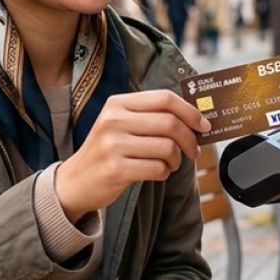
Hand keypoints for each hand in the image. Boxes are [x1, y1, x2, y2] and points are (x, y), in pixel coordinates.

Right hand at [55, 90, 208, 221]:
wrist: (75, 181)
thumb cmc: (107, 152)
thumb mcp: (121, 125)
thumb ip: (151, 117)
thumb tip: (195, 118)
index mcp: (117, 104)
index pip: (164, 98)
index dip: (190, 111)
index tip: (203, 125)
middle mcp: (113, 120)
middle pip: (170, 123)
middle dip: (189, 139)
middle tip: (192, 151)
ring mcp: (113, 144)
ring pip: (167, 148)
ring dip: (176, 160)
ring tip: (168, 164)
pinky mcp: (116, 169)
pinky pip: (158, 169)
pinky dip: (165, 173)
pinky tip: (156, 173)